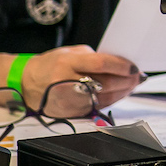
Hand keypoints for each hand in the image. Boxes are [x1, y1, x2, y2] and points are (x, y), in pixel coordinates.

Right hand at [21, 45, 141, 112]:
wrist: (27, 84)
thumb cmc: (51, 65)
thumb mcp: (70, 53)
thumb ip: (93, 57)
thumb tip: (118, 64)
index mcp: (67, 63)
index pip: (100, 64)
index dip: (120, 66)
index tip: (133, 67)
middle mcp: (67, 82)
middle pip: (105, 83)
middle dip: (126, 81)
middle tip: (137, 77)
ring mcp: (69, 100)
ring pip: (103, 98)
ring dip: (122, 92)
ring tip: (132, 85)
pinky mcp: (70, 113)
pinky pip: (96, 107)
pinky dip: (111, 100)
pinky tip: (119, 94)